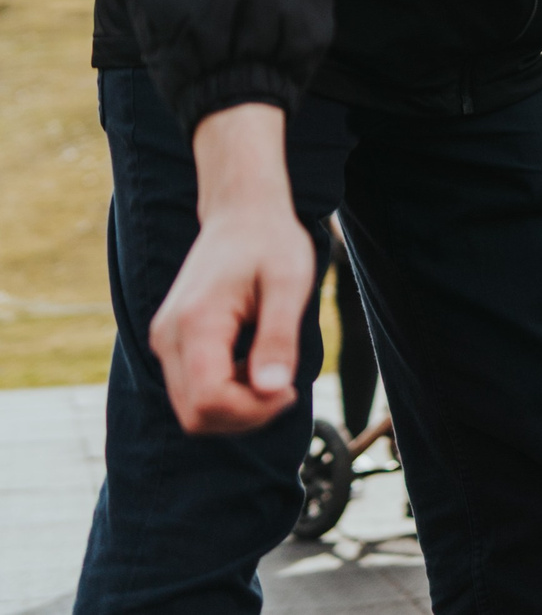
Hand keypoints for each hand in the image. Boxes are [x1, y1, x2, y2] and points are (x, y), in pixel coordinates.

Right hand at [151, 103, 312, 434]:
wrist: (241, 214)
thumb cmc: (272, 243)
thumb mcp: (290, 284)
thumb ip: (279, 337)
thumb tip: (273, 390)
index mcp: (196, 323)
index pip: (209, 402)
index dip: (253, 411)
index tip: (290, 388)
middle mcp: (168, 337)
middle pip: (195, 415)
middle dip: (245, 415)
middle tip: (284, 385)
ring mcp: (164, 341)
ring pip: (190, 410)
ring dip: (236, 408)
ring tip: (271, 370)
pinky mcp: (170, 343)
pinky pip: (191, 391)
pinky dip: (225, 394)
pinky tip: (254, 364)